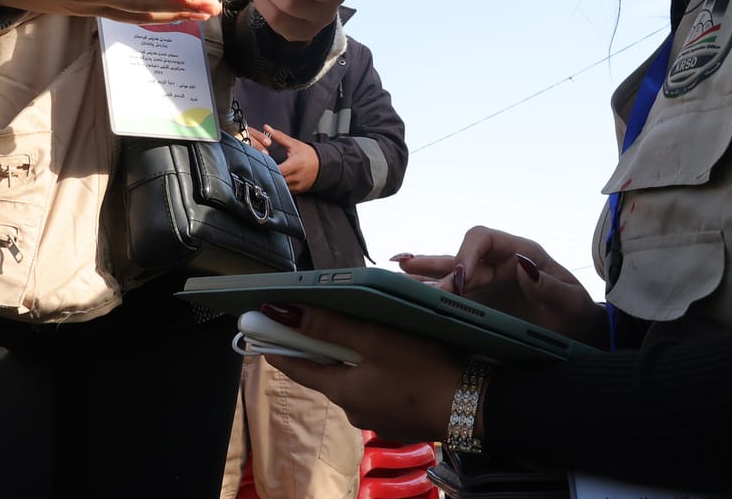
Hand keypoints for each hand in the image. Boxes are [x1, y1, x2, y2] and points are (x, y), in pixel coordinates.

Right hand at [0, 0, 221, 22]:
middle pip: (140, 1)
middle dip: (179, 5)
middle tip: (212, 7)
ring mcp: (84, 5)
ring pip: (134, 14)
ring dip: (170, 16)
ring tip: (201, 15)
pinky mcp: (81, 10)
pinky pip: (121, 16)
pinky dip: (148, 17)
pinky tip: (168, 15)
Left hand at [254, 124, 318, 192]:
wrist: (322, 165)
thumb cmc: (308, 154)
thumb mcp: (294, 144)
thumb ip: (279, 137)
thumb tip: (267, 128)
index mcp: (295, 164)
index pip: (277, 170)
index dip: (268, 167)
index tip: (262, 163)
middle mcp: (296, 177)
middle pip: (277, 180)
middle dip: (268, 175)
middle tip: (261, 170)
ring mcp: (296, 185)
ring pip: (279, 187)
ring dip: (273, 182)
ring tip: (267, 175)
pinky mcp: (297, 191)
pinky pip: (284, 191)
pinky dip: (279, 187)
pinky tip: (276, 180)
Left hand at [259, 305, 460, 442]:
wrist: (471, 407)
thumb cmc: (422, 370)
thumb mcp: (375, 340)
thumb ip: (330, 327)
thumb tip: (284, 313)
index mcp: (342, 391)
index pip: (297, 368)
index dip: (278, 348)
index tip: (260, 332)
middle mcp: (354, 409)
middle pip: (327, 374)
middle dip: (319, 350)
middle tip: (312, 323)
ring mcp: (378, 418)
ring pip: (354, 382)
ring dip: (351, 361)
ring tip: (360, 336)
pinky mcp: (399, 419)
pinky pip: (377, 391)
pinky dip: (374, 374)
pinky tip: (391, 361)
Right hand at [397, 227, 606, 345]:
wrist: (580, 339)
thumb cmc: (578, 316)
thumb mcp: (573, 304)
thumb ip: (552, 288)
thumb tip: (523, 265)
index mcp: (520, 253)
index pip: (483, 238)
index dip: (466, 252)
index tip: (458, 277)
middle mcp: (498, 264)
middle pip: (460, 258)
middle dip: (437, 271)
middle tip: (410, 284)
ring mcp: (486, 286)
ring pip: (449, 275)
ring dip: (424, 277)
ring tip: (397, 275)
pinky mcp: (480, 306)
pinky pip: (451, 297)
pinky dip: (429, 293)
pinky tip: (407, 293)